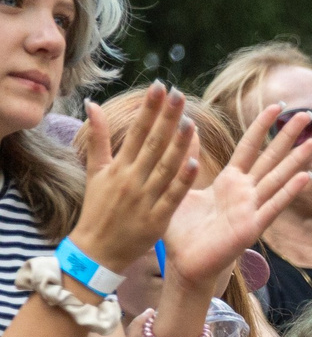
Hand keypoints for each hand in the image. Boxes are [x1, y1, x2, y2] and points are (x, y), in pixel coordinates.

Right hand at [64, 87, 198, 275]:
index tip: (160, 86)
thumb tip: (93, 103)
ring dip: (178, 144)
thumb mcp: (95, 171)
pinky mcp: (157, 218)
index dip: (149, 108)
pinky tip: (194, 161)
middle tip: (180, 94)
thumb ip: (98, 138)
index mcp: (118, 166)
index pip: (136, 131)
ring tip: (190, 121)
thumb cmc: (98, 208)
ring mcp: (144, 198)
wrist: (97, 249)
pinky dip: (182, 180)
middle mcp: (131, 178)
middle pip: (152, 143)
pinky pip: (172, 196)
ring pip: (164, 167)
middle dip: (166, 118)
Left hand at [159, 104, 311, 294]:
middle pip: (271, 158)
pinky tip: (305, 178)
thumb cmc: (182, 230)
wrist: (183, 262)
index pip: (249, 147)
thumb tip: (183, 129)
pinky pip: (272, 207)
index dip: (262, 127)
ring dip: (298, 160)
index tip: (276, 106)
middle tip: (308, 115)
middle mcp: (246, 192)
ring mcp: (252, 209)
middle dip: (289, 136)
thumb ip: (186, 159)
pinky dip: (288, 192)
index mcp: (230, 181)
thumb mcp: (180, 185)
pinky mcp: (252, 227)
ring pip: (279, 178)